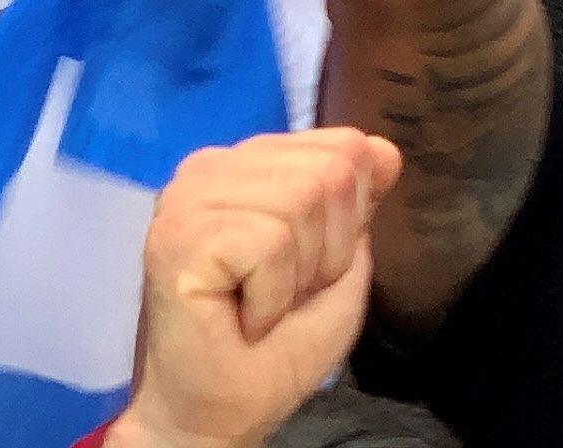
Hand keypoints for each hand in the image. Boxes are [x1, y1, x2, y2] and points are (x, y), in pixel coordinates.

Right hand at [105, 130, 404, 447]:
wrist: (217, 417)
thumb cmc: (274, 349)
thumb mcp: (340, 267)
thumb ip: (359, 205)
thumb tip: (384, 151)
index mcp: (252, 163)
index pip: (347, 145)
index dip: (350, 219)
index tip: (308, 269)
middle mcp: (215, 165)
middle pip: (332, 170)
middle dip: (329, 249)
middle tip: (282, 293)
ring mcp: (189, 196)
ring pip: (302, 199)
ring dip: (298, 275)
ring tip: (259, 304)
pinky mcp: (178, 234)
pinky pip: (270, 243)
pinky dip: (271, 296)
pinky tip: (241, 317)